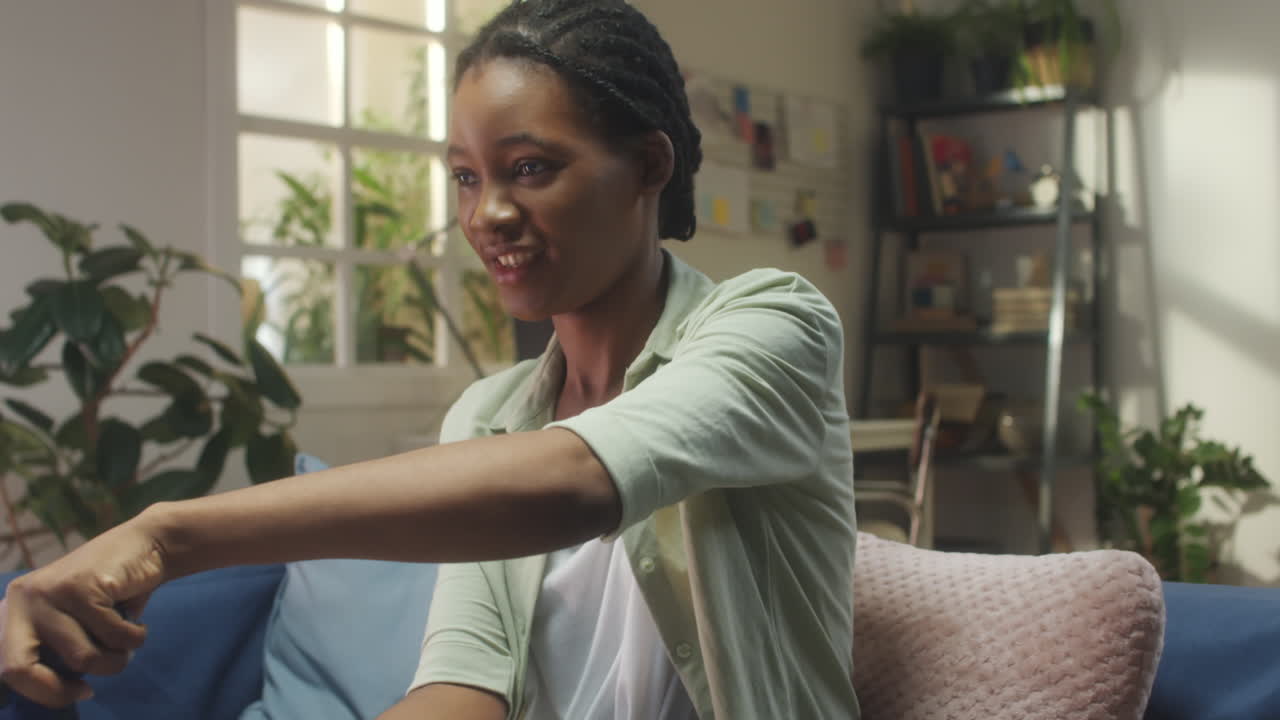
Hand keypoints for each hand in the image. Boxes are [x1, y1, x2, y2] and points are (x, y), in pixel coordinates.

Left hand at [0, 516, 162, 706]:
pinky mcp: (82, 587)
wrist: (144, 545)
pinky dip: (135, 636)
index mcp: (12, 613)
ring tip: (127, 640)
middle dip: (58, 689)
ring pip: (83, 657)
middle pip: (19, 669)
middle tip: (89, 688)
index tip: (79, 691)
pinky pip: (114, 636)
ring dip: (117, 658)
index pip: (8, 669)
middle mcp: (21, 600)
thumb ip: (54, 651)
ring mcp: (50, 592)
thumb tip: (57, 694)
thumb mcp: (71, 624)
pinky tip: (136, 620)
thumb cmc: (109, 594)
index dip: (43, 692)